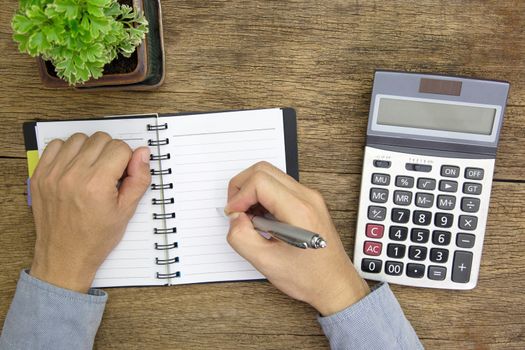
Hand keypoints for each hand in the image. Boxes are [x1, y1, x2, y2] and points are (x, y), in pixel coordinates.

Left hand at [29, 132, 150, 292]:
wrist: (65, 257)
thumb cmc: (95, 238)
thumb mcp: (127, 211)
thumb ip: (139, 179)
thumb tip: (143, 153)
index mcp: (96, 184)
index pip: (120, 148)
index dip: (127, 159)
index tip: (123, 174)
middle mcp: (73, 175)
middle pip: (101, 139)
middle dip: (110, 152)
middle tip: (109, 173)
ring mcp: (53, 174)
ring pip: (79, 138)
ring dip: (89, 149)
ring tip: (92, 169)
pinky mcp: (40, 175)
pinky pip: (55, 145)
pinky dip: (68, 151)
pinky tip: (75, 167)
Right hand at [225, 162, 369, 315]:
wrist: (334, 285)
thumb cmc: (309, 277)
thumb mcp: (266, 263)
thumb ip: (241, 237)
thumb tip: (235, 217)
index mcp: (299, 210)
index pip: (259, 181)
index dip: (239, 195)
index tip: (233, 214)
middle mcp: (307, 198)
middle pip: (263, 170)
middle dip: (242, 187)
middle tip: (235, 211)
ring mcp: (310, 198)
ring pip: (271, 175)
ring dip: (252, 192)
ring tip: (248, 217)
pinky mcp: (308, 202)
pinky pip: (280, 187)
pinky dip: (263, 196)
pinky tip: (261, 219)